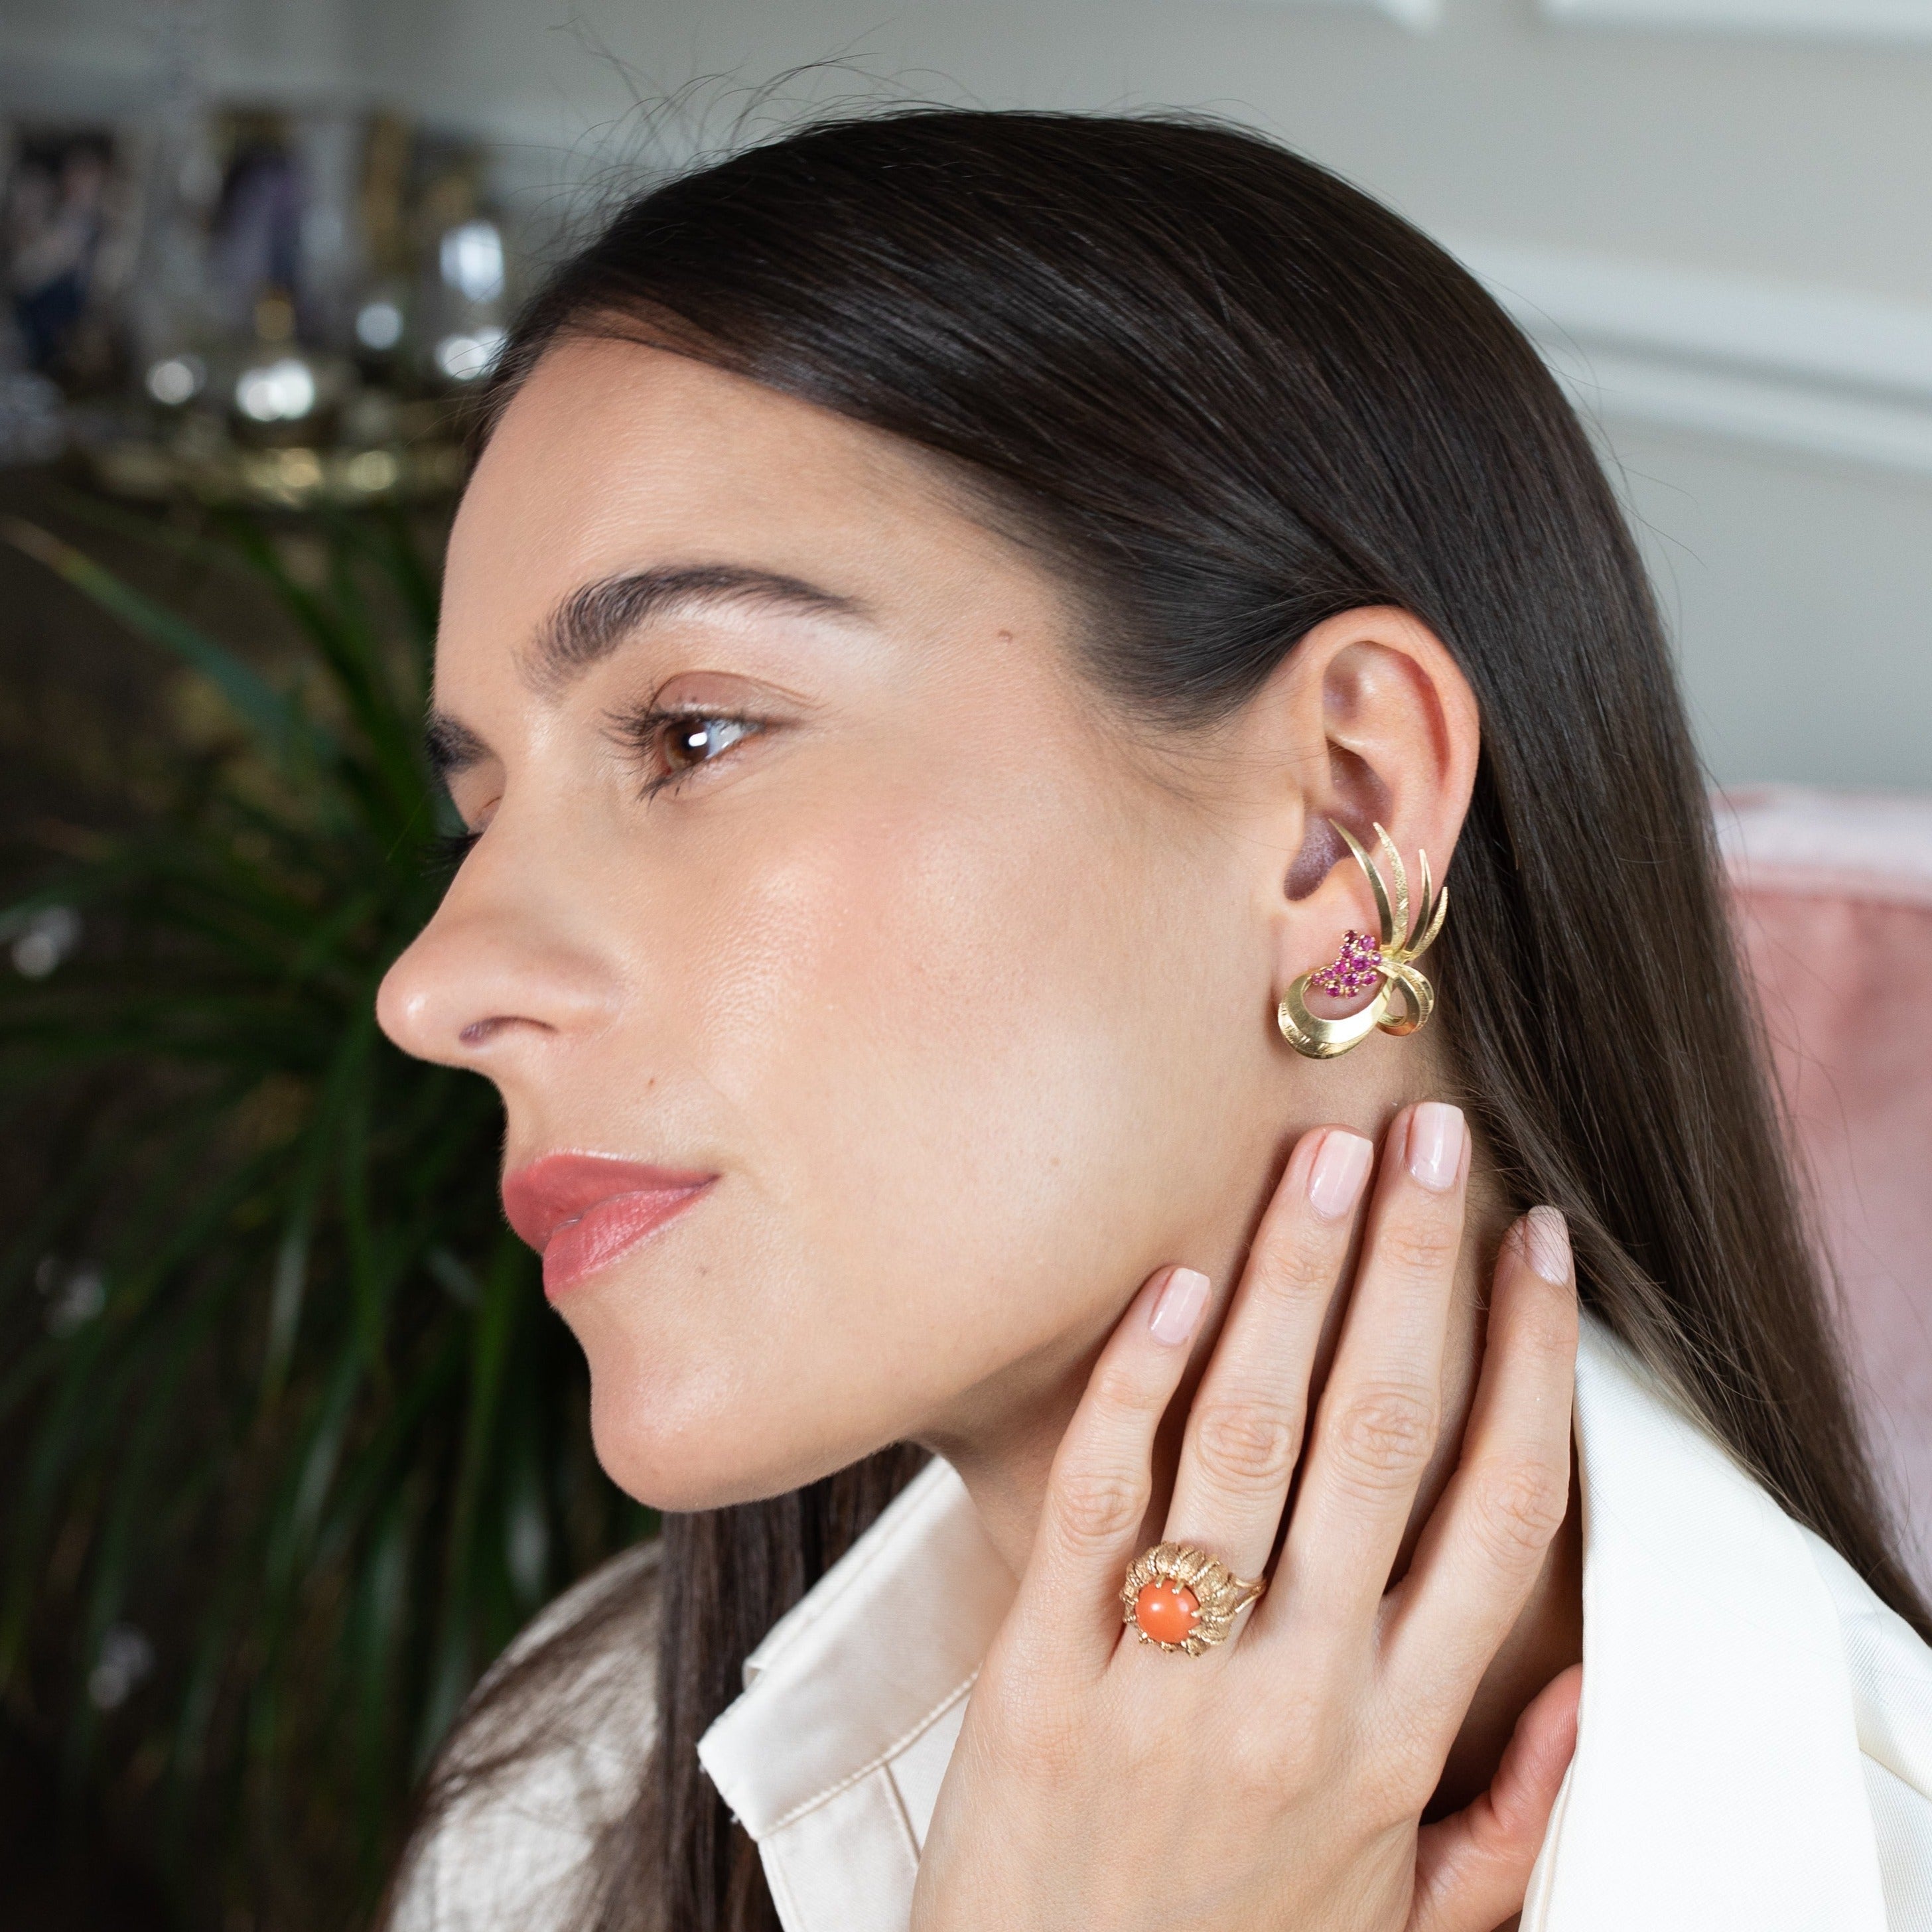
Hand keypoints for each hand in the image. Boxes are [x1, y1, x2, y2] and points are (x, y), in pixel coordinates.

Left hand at [911, 1103, 1580, 1931]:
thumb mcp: (1407, 1922)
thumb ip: (1506, 1815)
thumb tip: (1586, 1691)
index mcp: (1402, 1741)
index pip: (1501, 1513)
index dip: (1532, 1365)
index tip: (1542, 1250)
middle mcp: (1305, 1695)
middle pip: (1380, 1438)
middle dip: (1413, 1269)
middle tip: (1428, 1135)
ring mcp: (1169, 1683)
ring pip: (1248, 1444)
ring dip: (1292, 1285)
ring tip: (1320, 1161)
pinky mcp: (1038, 1680)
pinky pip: (1096, 1503)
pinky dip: (1137, 1383)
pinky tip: (1175, 1280)